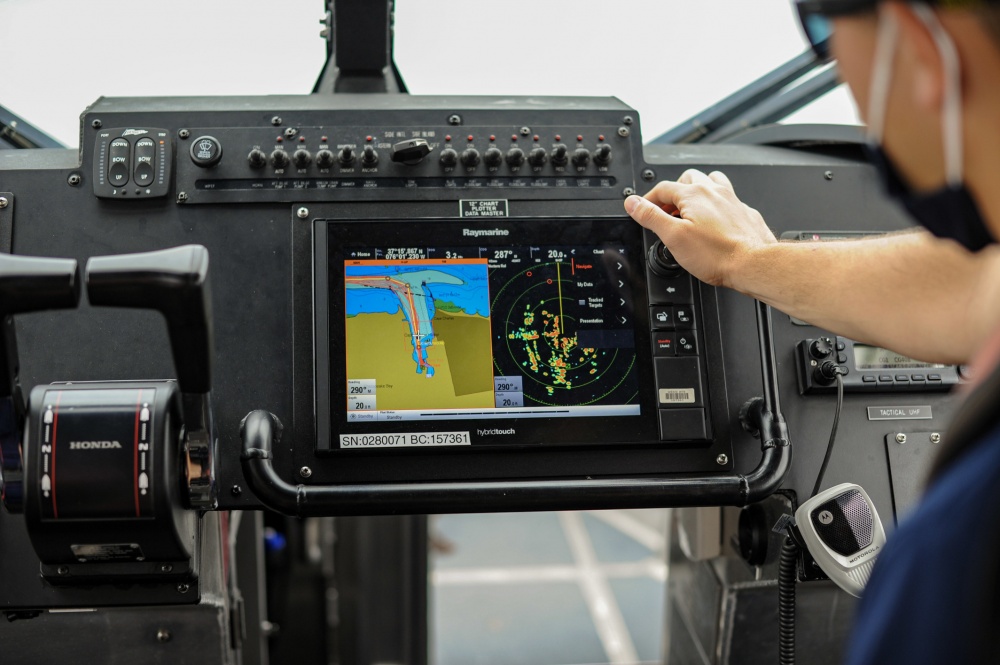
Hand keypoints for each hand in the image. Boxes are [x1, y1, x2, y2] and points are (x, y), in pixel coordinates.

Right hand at [624, 169, 776, 288]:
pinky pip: (727, 198)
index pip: (663, 188)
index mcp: (694, 194)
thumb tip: (633, 203)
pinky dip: (716, 203)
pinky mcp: (744, 212)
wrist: (753, 264)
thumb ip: (651, 217)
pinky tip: (714, 218)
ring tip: (689, 208)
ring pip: (710, 182)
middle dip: (672, 192)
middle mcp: (714, 191)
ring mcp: (731, 200)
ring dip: (696, 190)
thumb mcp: (674, 237)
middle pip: (687, 179)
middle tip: (665, 211)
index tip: (642, 210)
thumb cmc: (717, 254)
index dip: (648, 199)